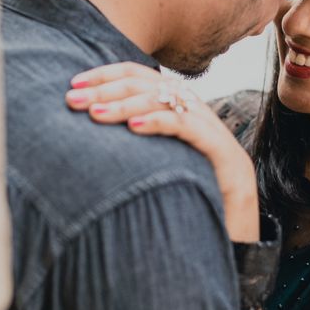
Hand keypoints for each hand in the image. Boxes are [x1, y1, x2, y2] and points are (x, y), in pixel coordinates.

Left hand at [66, 62, 259, 241]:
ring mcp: (212, 131)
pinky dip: (158, 123)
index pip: (141, 76)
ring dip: (124, 105)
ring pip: (165, 101)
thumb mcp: (155, 166)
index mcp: (180, 110)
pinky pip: (188, 128)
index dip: (107, 75)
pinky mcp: (224, 154)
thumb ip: (131, 146)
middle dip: (107, 89)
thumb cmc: (190, 201)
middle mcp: (197, 113)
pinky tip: (133, 128)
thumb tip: (87, 130)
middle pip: (149, 84)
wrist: (237, 234)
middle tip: (72, 100)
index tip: (73, 84)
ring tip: (94, 114)